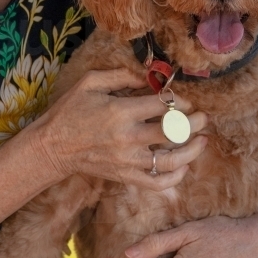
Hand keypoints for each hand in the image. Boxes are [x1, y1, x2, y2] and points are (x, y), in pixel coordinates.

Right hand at [42, 67, 207, 190]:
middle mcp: (128, 137)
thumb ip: (121, 75)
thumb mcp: (90, 82)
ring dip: (192, 151)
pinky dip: (174, 178)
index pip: (162, 105)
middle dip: (194, 123)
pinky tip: (183, 168)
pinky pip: (156, 183)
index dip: (178, 100)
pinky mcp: (125, 176)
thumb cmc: (70, 111)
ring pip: (170, 160)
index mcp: (120, 111)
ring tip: (203, 141)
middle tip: (203, 118)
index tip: (183, 100)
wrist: (53, 146)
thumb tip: (149, 75)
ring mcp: (128, 160)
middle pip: (172, 131)